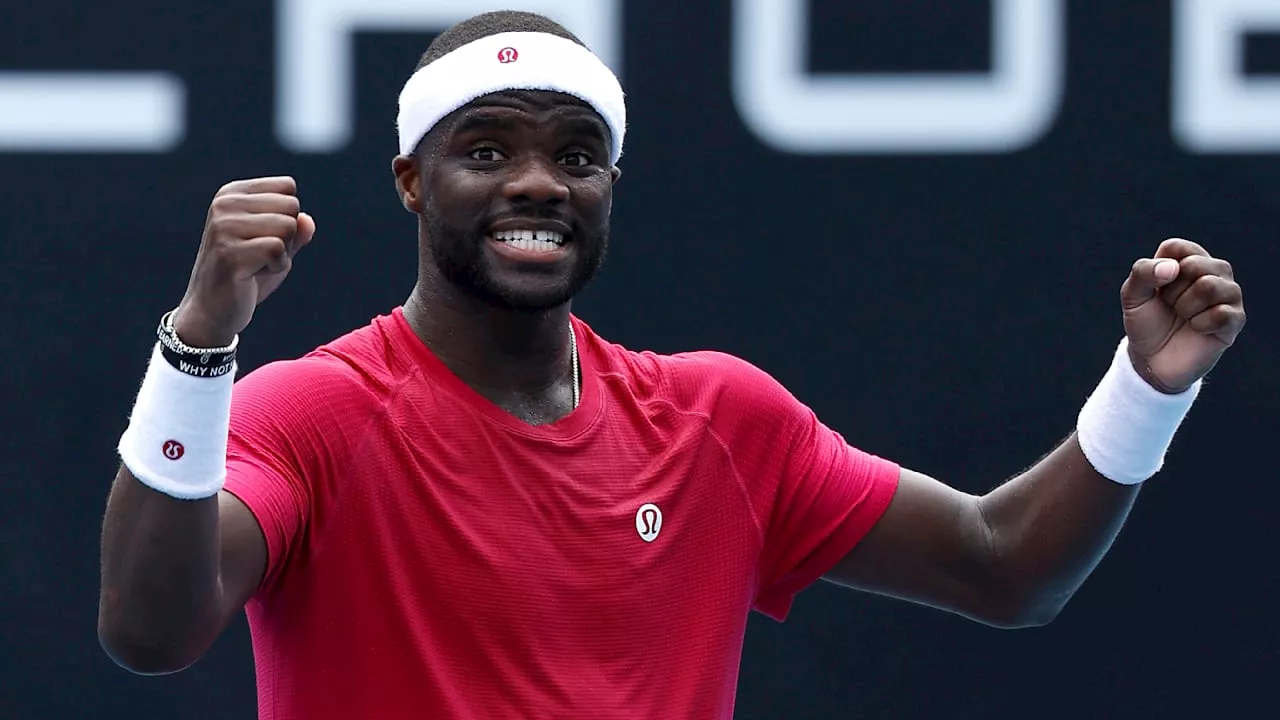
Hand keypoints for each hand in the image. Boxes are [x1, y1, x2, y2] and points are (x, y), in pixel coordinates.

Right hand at [173, 177, 315, 346]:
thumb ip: (295, 231)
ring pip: (287, 227)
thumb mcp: (276, 248)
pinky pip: (277, 249)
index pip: (287, 187)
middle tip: (260, 255)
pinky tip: (254, 274)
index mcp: (232, 194)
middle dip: (287, 236)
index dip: (288, 216)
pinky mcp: (229, 252)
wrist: (212, 309)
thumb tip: (307, 220)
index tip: (263, 237)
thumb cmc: (246, 275)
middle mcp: (224, 205)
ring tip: (256, 265)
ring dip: (282, 253)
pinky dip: (277, 266)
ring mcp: (223, 227)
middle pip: (291, 206)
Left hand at [1120, 238, 1245, 392]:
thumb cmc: (1146, 322)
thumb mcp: (1133, 295)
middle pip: (1194, 265)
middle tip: (1170, 306)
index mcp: (1189, 258)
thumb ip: (1143, 272)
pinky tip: (1197, 329)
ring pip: (1209, 286)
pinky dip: (1200, 324)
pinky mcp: (1236, 319)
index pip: (1176, 247)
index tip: (1156, 289)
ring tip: (1183, 317)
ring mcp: (1228, 294)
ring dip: (1185, 307)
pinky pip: (1221, 313)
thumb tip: (1174, 267)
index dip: (1158, 271)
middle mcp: (1214, 271)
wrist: (1152, 360)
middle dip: (1172, 291)